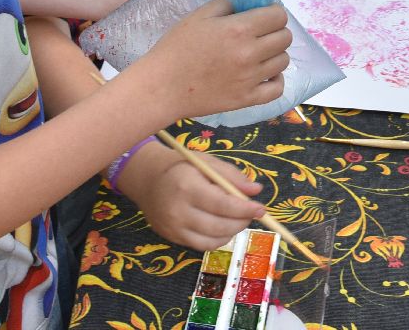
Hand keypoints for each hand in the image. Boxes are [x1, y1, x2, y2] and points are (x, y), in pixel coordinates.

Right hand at [119, 144, 265, 250]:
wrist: (147, 179)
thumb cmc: (181, 167)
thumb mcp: (206, 163)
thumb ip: (232, 176)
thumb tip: (256, 191)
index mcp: (187, 187)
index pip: (222, 205)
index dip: (244, 209)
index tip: (261, 209)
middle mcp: (179, 211)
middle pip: (219, 226)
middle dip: (241, 222)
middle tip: (252, 213)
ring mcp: (173, 228)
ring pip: (212, 240)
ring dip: (232, 232)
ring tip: (238, 219)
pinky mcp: (171, 238)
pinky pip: (201, 246)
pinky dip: (218, 239)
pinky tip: (223, 228)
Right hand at [130, 0, 291, 122]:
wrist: (162, 86)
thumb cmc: (176, 47)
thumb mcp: (200, 15)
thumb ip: (228, 2)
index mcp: (239, 29)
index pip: (278, 15)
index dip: (273, 11)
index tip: (263, 13)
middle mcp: (250, 54)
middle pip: (285, 37)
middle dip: (276, 30)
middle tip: (260, 32)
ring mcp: (250, 79)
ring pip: (283, 61)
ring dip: (275, 53)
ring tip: (259, 52)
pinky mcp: (246, 99)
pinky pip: (277, 88)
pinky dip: (275, 79)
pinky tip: (264, 73)